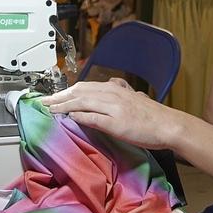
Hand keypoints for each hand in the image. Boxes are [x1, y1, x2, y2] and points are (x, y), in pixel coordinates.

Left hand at [40, 79, 187, 149]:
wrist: (168, 125)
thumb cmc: (152, 116)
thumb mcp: (133, 99)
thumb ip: (118, 94)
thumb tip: (107, 89)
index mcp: (116, 89)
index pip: (85, 87)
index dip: (67, 91)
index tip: (53, 96)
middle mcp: (113, 95)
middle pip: (80, 92)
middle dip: (60, 96)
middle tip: (44, 101)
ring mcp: (114, 108)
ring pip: (83, 102)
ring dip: (64, 105)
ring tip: (50, 109)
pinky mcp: (117, 122)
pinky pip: (94, 117)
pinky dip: (80, 116)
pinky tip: (69, 116)